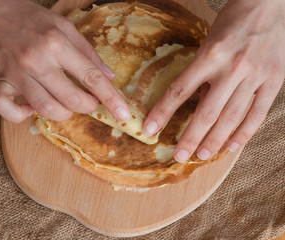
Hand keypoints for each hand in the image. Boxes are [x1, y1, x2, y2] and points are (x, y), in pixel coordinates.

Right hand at [0, 0, 129, 122]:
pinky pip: (7, 110)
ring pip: (46, 109)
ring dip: (63, 114)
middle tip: (89, 102)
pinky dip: (21, 116)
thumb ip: (88, 52)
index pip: (91, 77)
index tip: (124, 115)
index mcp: (56, 43)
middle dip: (87, 107)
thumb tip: (109, 76)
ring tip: (65, 105)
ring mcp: (16, 73)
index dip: (111, 99)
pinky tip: (30, 108)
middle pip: (71, 99)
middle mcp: (37, 60)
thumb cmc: (28, 17)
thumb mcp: (63, 25)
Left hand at [144, 0, 284, 161]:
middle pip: (206, 112)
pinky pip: (257, 113)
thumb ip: (201, 75)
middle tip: (180, 155)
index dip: (163, 113)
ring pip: (231, 117)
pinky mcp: (273, 81)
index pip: (179, 90)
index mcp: (209, 55)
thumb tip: (193, 105)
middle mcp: (232, 68)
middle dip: (191, 137)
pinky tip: (231, 145)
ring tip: (202, 155)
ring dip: (215, 140)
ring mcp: (255, 76)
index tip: (150, 129)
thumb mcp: (207, 43)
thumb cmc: (231, 23)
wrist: (268, 4)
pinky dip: (244, 132)